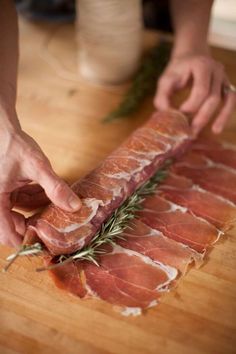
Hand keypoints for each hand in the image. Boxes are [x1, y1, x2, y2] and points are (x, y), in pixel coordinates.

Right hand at [0, 125, 80, 246]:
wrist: (3, 129)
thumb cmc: (13, 145)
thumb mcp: (37, 166)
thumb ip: (55, 188)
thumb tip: (75, 207)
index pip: (8, 235)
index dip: (27, 241)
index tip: (47, 239)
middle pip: (13, 227)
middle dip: (35, 225)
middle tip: (55, 222)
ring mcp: (0, 197)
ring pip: (18, 215)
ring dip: (36, 211)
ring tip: (53, 204)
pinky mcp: (6, 190)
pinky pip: (20, 203)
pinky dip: (34, 200)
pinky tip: (46, 193)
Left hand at [154, 52, 235, 134]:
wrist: (191, 55)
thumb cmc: (177, 70)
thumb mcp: (166, 80)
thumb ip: (162, 96)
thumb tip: (165, 114)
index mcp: (201, 66)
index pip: (201, 90)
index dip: (191, 106)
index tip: (179, 114)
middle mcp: (216, 70)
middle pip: (214, 97)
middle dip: (202, 116)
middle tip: (191, 131)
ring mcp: (224, 78)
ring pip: (227, 99)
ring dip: (218, 117)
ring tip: (210, 131)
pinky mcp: (227, 86)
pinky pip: (231, 101)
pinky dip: (225, 115)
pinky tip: (217, 128)